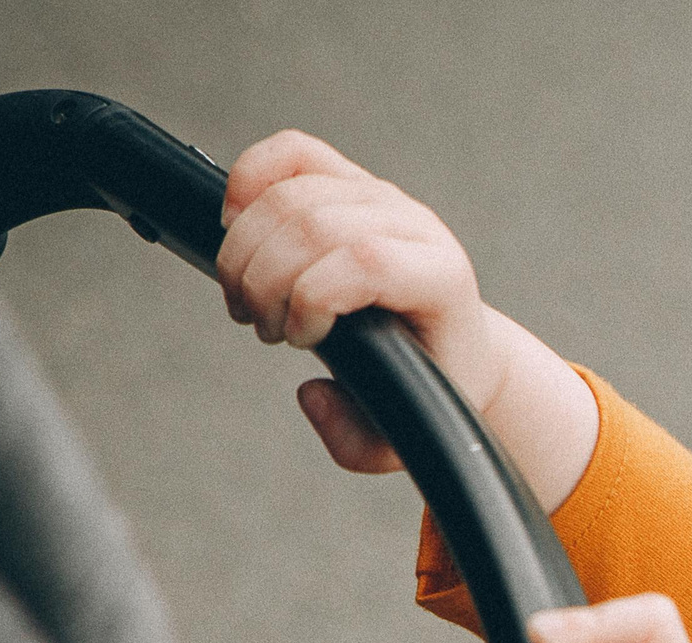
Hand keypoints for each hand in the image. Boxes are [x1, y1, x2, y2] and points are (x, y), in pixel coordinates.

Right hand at [218, 130, 596, 505]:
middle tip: (261, 325)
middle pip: (314, 224)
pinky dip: (249, 180)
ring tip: (248, 299)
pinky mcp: (349, 181)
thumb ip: (355, 439)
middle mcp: (416, 226)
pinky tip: (235, 227)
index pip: (367, 258)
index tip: (299, 339)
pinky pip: (291, 153)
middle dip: (264, 280)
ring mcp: (382, 197)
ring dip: (245, 250)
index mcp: (442, 278)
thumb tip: (311, 394)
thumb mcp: (404, 437)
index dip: (311, 296)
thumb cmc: (431, 388)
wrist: (456, 349)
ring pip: (291, 192)